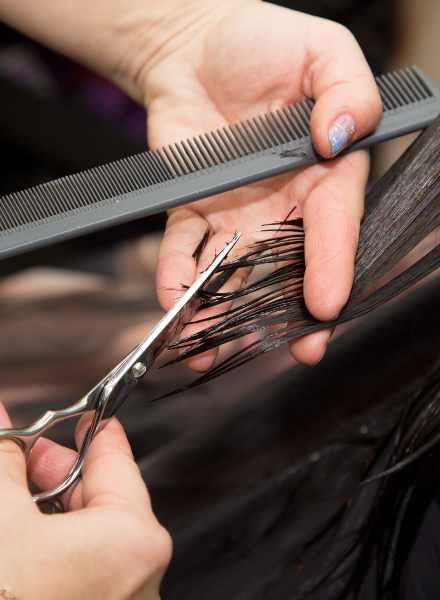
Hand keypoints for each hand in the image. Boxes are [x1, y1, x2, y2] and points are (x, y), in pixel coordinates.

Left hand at [0, 0, 381, 369]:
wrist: (195, 45)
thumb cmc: (264, 42)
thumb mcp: (322, 50)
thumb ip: (346, 89)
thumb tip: (339, 136)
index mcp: (323, 173)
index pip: (334, 226)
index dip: (333, 266)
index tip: (327, 305)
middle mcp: (283, 203)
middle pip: (291, 266)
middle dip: (293, 312)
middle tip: (299, 350)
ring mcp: (236, 211)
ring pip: (234, 272)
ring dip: (223, 312)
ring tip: (212, 349)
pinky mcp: (192, 208)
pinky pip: (183, 249)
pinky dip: (176, 275)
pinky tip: (174, 301)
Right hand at [0, 403, 170, 599]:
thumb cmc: (8, 593)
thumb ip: (3, 459)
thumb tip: (1, 422)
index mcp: (134, 538)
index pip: (114, 456)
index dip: (90, 426)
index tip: (82, 410)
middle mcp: (137, 576)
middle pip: (96, 495)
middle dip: (49, 471)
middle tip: (15, 451)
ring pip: (80, 534)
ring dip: (39, 510)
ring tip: (8, 496)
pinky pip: (74, 568)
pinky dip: (43, 546)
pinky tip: (15, 537)